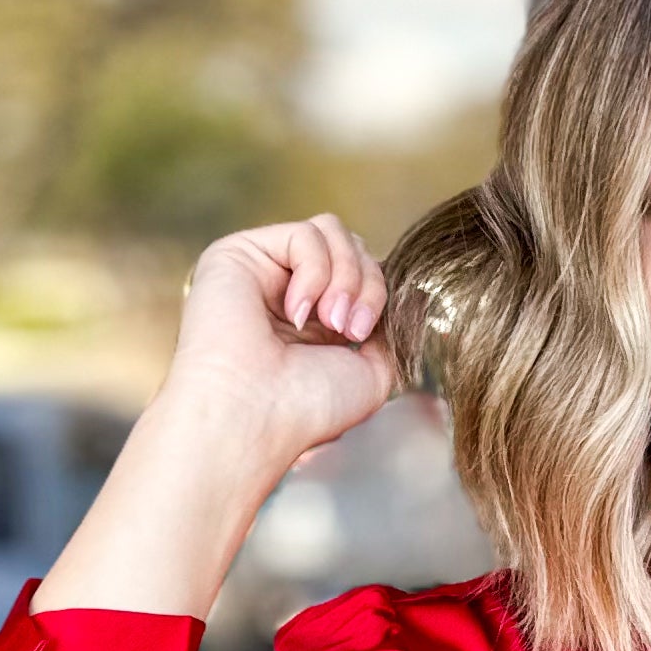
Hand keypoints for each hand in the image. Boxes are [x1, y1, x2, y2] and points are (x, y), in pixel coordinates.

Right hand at [165, 212, 397, 478]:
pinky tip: (296, 314)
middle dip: (366, 284)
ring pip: (331, 232)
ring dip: (345, 277)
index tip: (363, 335)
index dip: (377, 294)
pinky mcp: (238, 253)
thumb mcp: (371, 371)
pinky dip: (315, 272)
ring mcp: (263, 270)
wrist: (256, 418)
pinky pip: (305, 235)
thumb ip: (389, 331)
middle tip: (349, 329)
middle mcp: (289, 291)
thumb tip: (412, 296)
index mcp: (316, 319)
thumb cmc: (306, 408)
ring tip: (329, 321)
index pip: (364, 272)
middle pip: (352, 246)